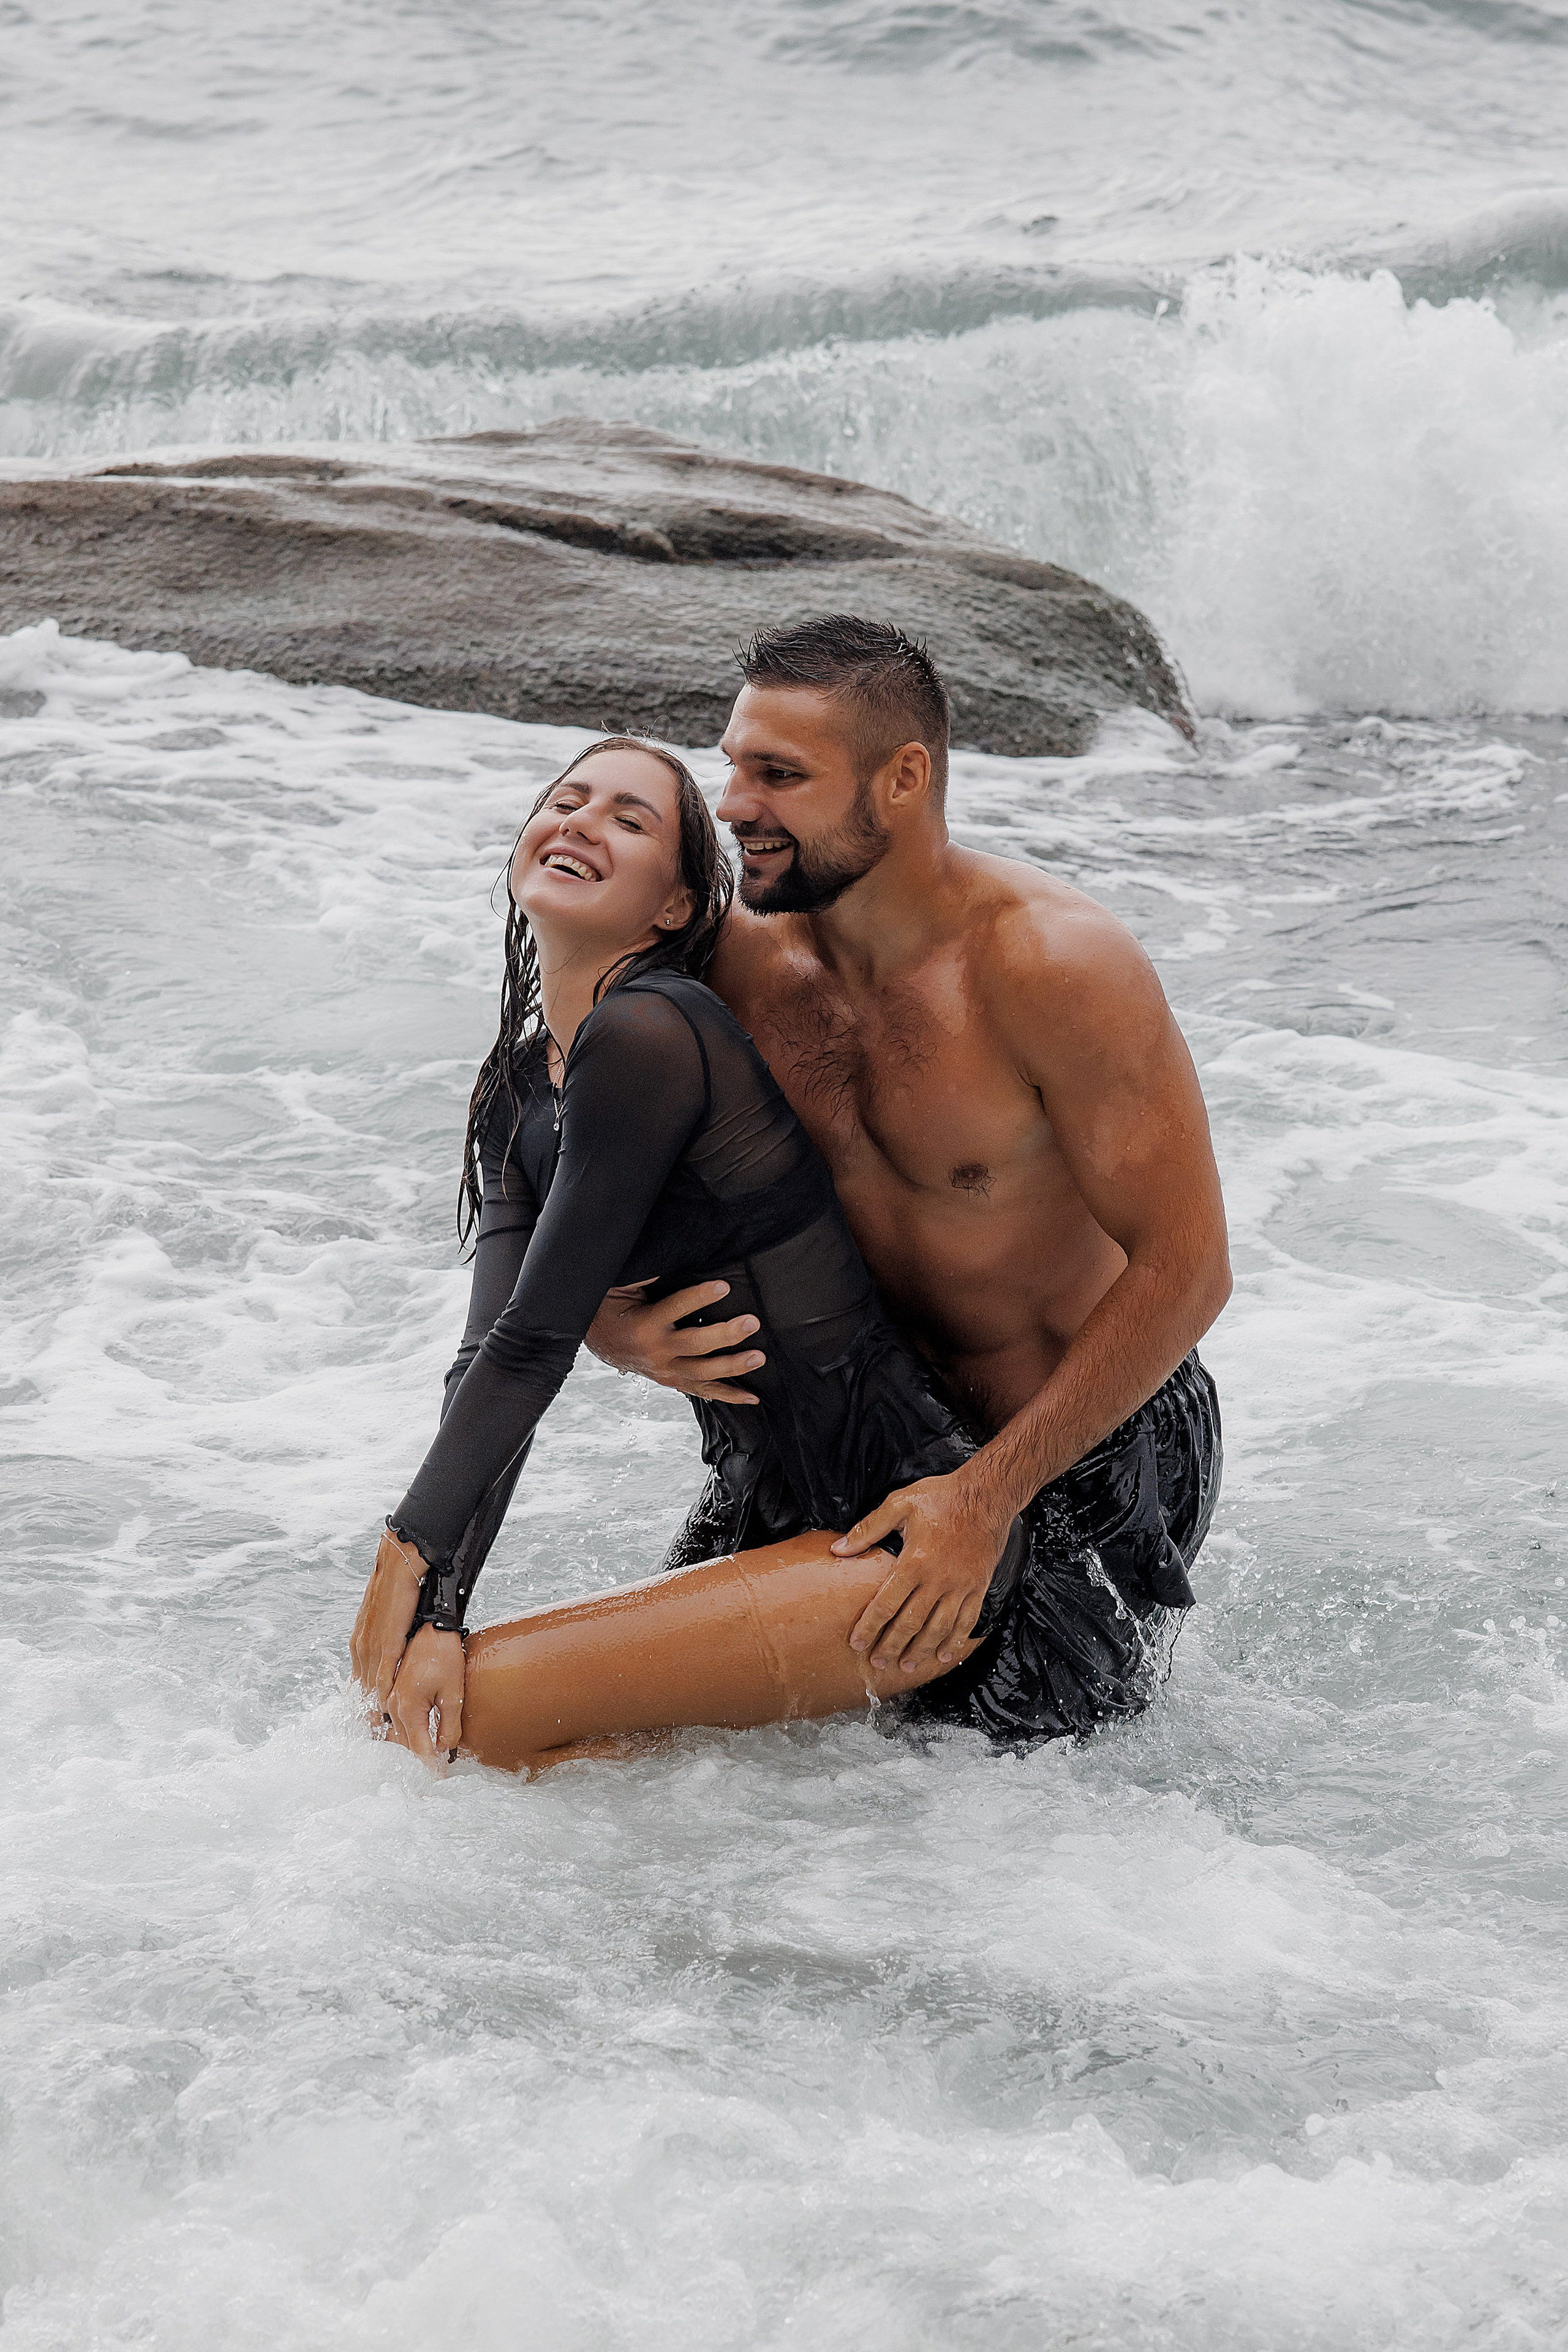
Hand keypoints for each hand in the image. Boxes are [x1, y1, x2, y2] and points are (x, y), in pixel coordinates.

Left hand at [349, 1527, 425, 1716]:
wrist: (396, 1568)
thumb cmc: (393, 1591)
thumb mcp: (382, 1619)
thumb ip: (382, 1638)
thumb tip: (388, 1651)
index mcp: (359, 1643)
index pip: (358, 1681)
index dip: (361, 1702)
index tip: (366, 1722)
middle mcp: (360, 1648)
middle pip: (361, 1690)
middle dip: (364, 1714)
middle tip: (370, 1737)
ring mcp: (371, 1647)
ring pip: (370, 1687)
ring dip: (374, 1710)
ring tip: (380, 1732)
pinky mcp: (386, 1643)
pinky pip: (383, 1675)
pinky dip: (384, 1694)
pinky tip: (388, 1709)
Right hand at [387, 1625, 464, 1767]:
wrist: (433, 1627)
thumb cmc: (444, 1656)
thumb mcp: (453, 1694)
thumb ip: (449, 1727)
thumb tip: (446, 1750)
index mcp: (408, 1708)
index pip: (419, 1749)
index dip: (431, 1766)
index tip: (441, 1778)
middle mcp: (394, 1705)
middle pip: (405, 1744)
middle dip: (422, 1760)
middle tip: (438, 1773)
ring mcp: (391, 1698)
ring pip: (400, 1733)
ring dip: (414, 1747)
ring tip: (431, 1760)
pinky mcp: (394, 1691)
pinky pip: (397, 1720)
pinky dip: (407, 1733)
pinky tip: (420, 1737)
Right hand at [585, 1278, 765, 1404]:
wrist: (599, 1341)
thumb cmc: (613, 1308)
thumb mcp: (622, 1287)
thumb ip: (646, 1276)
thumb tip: (673, 1257)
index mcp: (644, 1324)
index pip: (676, 1308)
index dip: (700, 1297)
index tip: (724, 1286)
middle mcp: (656, 1352)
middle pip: (696, 1345)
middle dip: (726, 1334)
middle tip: (752, 1323)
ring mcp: (665, 1370)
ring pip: (703, 1372)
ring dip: (733, 1366)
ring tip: (758, 1357)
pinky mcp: (672, 1380)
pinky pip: (702, 1391)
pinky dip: (728, 1396)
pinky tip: (751, 1398)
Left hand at [833, 1470, 1016, 1677]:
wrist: (987, 1495)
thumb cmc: (941, 1496)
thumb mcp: (900, 1503)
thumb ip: (868, 1528)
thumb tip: (838, 1549)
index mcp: (914, 1561)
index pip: (886, 1603)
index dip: (870, 1626)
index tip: (856, 1644)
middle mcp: (938, 1579)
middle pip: (911, 1623)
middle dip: (892, 1646)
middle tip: (877, 1664)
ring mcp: (961, 1586)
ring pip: (939, 1628)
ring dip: (921, 1650)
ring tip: (906, 1666)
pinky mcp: (978, 1586)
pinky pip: (967, 1620)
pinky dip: (955, 1641)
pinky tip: (944, 1654)